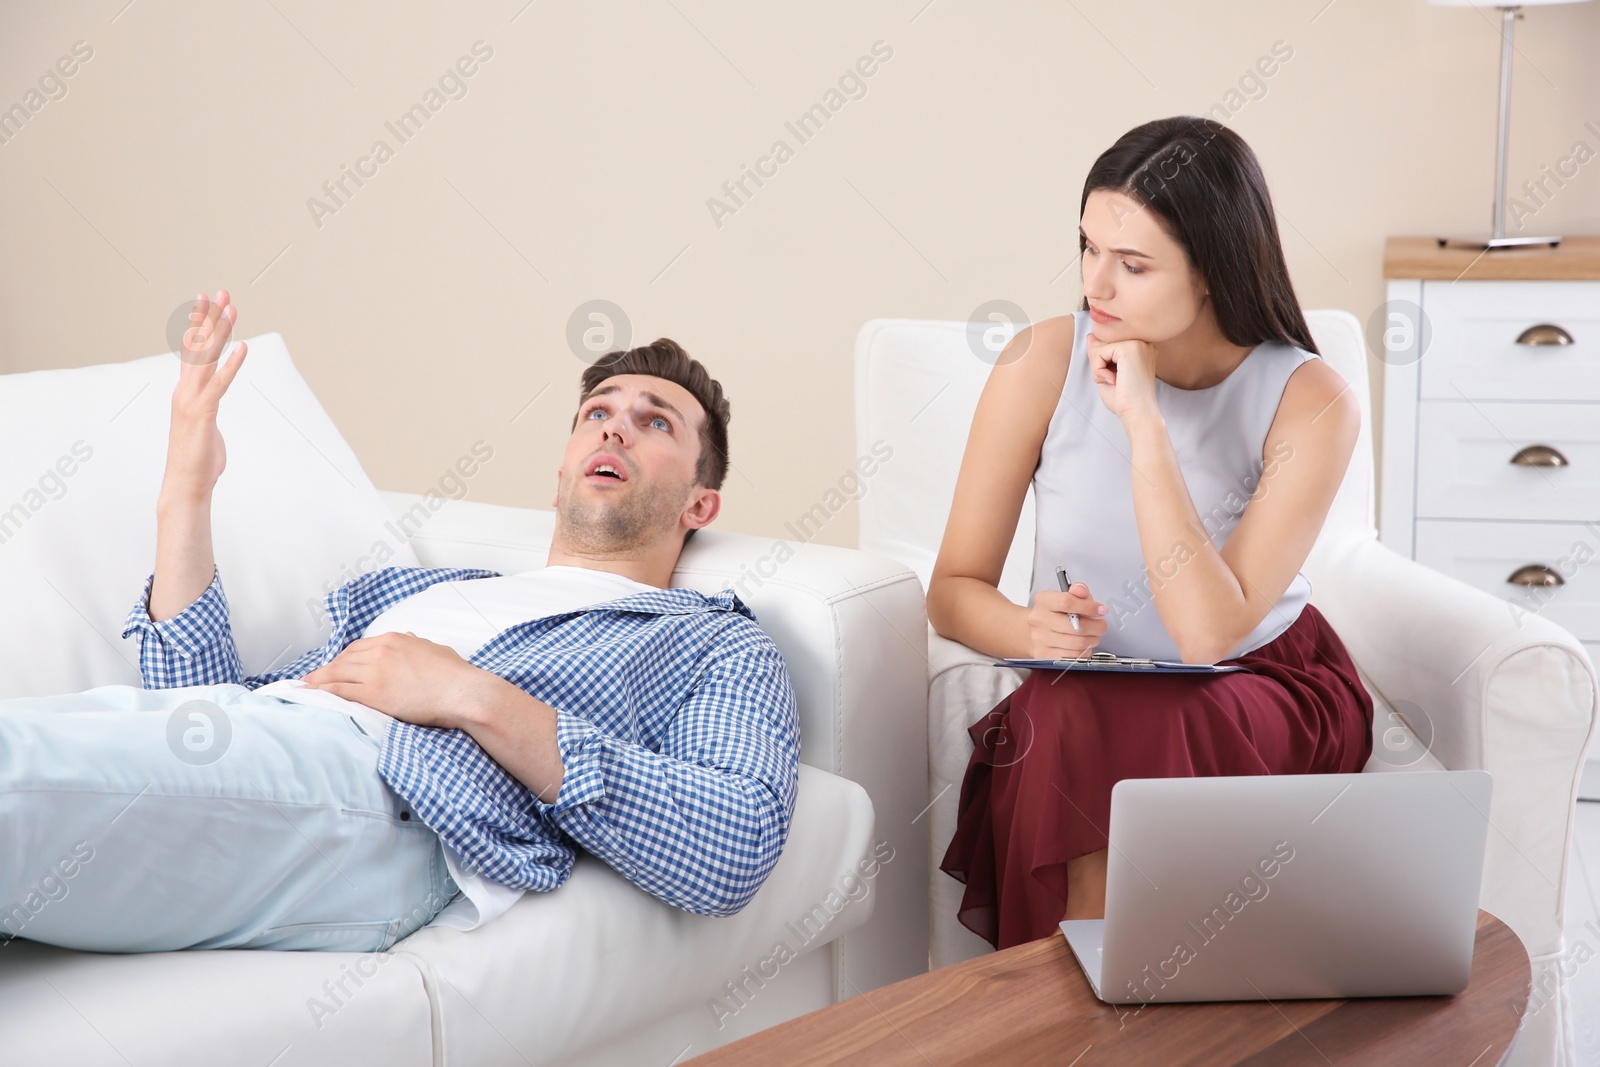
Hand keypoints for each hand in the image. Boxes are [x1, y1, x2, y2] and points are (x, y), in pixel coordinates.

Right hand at [161, 290, 247, 504]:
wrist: (186, 485)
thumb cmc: (198, 459)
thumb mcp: (204, 426)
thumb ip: (207, 409)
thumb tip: (211, 405)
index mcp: (185, 392)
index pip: (191, 351)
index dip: (199, 325)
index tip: (207, 302)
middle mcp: (184, 391)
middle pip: (196, 346)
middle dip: (209, 318)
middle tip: (220, 292)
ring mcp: (191, 400)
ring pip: (206, 359)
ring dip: (220, 333)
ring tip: (232, 308)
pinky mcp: (203, 413)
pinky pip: (219, 384)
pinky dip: (231, 365)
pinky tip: (243, 348)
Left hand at [301, 632, 504, 728]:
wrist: (463, 692)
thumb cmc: (455, 675)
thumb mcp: (435, 650)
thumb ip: (418, 644)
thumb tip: (410, 640)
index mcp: (395, 639)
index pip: (359, 647)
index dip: (344, 658)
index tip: (336, 666)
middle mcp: (381, 651)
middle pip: (344, 659)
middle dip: (326, 669)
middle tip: (313, 679)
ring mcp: (376, 672)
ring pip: (337, 674)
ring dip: (318, 681)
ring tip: (305, 688)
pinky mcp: (374, 693)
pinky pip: (340, 691)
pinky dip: (322, 692)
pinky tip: (312, 696)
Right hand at [1026, 583, 1109, 659]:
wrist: (1032, 631)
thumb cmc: (1053, 613)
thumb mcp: (1063, 596)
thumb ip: (1077, 592)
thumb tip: (1082, 590)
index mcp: (1044, 601)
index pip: (1067, 602)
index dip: (1089, 607)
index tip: (1101, 610)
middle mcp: (1039, 620)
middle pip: (1077, 627)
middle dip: (1096, 627)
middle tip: (1101, 626)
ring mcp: (1040, 639)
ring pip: (1077, 643)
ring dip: (1092, 640)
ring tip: (1093, 636)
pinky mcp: (1044, 655)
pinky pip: (1072, 656)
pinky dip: (1083, 652)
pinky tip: (1083, 646)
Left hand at [1086, 331, 1159, 423]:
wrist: (1138, 413)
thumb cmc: (1125, 399)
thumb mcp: (1107, 372)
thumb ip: (1100, 353)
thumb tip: (1091, 335)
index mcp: (1140, 348)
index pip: (1108, 345)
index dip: (1102, 364)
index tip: (1117, 380)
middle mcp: (1142, 342)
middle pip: (1102, 344)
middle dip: (1100, 366)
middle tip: (1116, 382)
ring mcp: (1137, 343)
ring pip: (1099, 348)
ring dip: (1099, 369)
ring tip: (1115, 381)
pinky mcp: (1129, 348)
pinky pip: (1098, 352)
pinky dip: (1098, 370)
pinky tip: (1113, 380)